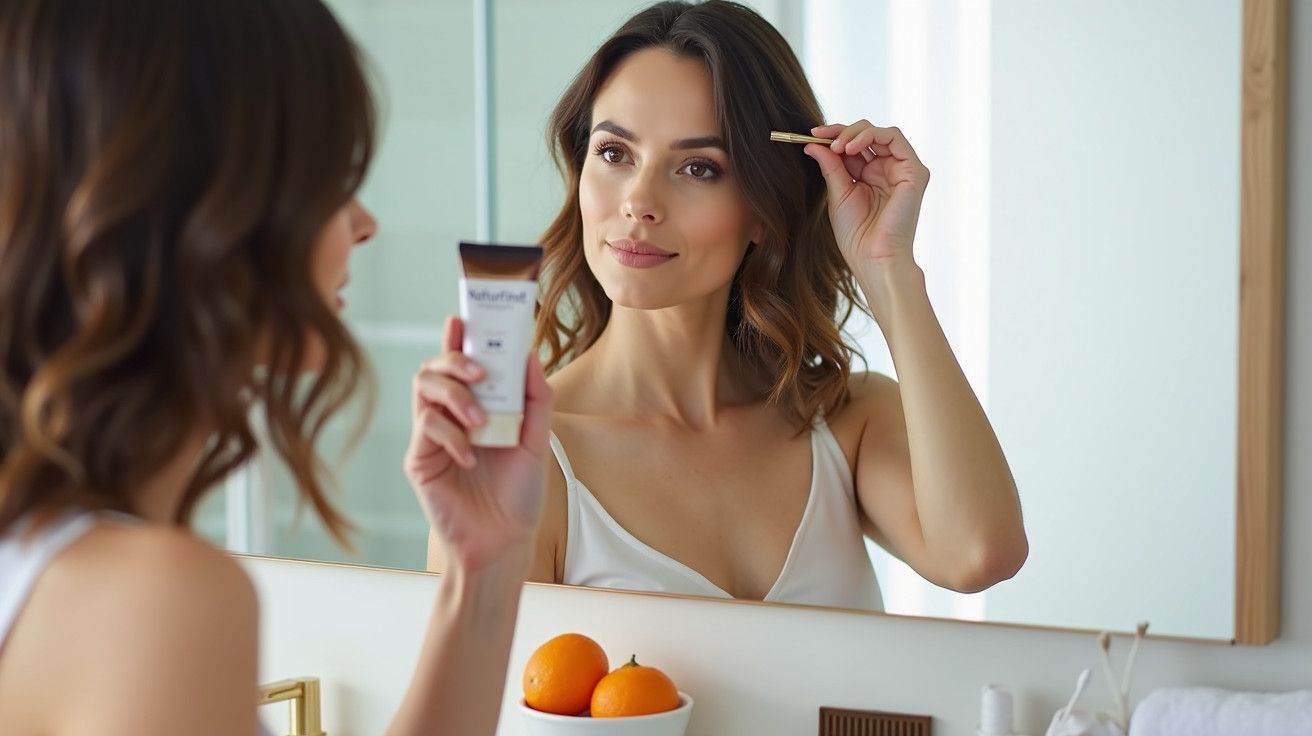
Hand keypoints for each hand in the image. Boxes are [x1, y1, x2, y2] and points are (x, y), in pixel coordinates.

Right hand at [404, 316, 551, 571]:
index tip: (462, 316)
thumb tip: (529, 355)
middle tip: (479, 372)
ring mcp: (432, 436)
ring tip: (480, 420)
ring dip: (455, 395)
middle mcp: (451, 417)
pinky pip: (426, 425)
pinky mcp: (419, 458)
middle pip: (435, 367)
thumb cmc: (519, 495)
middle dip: (455, 358)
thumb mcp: (536, 441)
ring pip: (424, 387)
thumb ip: (535, 399)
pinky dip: (451, 434)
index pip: (462, 364)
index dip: (458, 337)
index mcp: (478, 408)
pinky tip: (471, 456)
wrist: (503, 542)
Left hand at [803, 120, 929, 270]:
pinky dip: (871, 135)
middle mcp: (888, 170)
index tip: (811, 136)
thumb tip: (813, 144)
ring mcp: (902, 170)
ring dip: (854, 133)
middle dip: (841, 131)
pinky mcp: (914, 171)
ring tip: (837, 146)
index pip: (854, 145)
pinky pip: (894, 137)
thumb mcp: (838, 193)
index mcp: (871, 176)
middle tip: (819, 137)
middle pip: (867, 134)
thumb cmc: (856, 234)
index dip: (833, 136)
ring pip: (880, 132)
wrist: (872, 257)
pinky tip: (851, 148)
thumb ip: (830, 166)